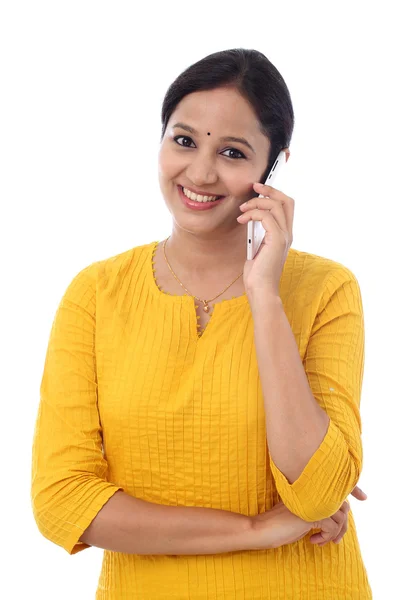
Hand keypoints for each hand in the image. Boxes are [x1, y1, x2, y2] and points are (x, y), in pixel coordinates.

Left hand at [236, 182, 294, 296]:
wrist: (261, 290)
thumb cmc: (257, 274)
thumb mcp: (258, 248)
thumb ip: (259, 233)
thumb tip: (250, 217)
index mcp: (285, 234)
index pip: (287, 206)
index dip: (275, 193)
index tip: (258, 189)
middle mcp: (288, 233)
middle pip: (286, 200)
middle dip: (270, 189)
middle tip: (254, 187)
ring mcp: (284, 236)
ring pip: (276, 205)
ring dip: (256, 202)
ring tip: (242, 209)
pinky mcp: (276, 240)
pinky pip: (266, 216)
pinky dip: (252, 213)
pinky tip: (241, 219)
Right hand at [250, 484, 367, 549]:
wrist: (263, 529)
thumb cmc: (281, 525)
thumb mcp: (303, 516)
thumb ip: (318, 512)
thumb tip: (338, 519)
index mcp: (312, 492)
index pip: (338, 498)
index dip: (341, 515)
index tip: (334, 532)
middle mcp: (315, 494)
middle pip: (344, 507)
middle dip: (342, 526)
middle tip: (334, 540)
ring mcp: (314, 503)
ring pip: (340, 518)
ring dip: (334, 534)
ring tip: (321, 541)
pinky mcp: (312, 513)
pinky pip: (332, 527)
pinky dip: (326, 537)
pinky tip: (312, 540)